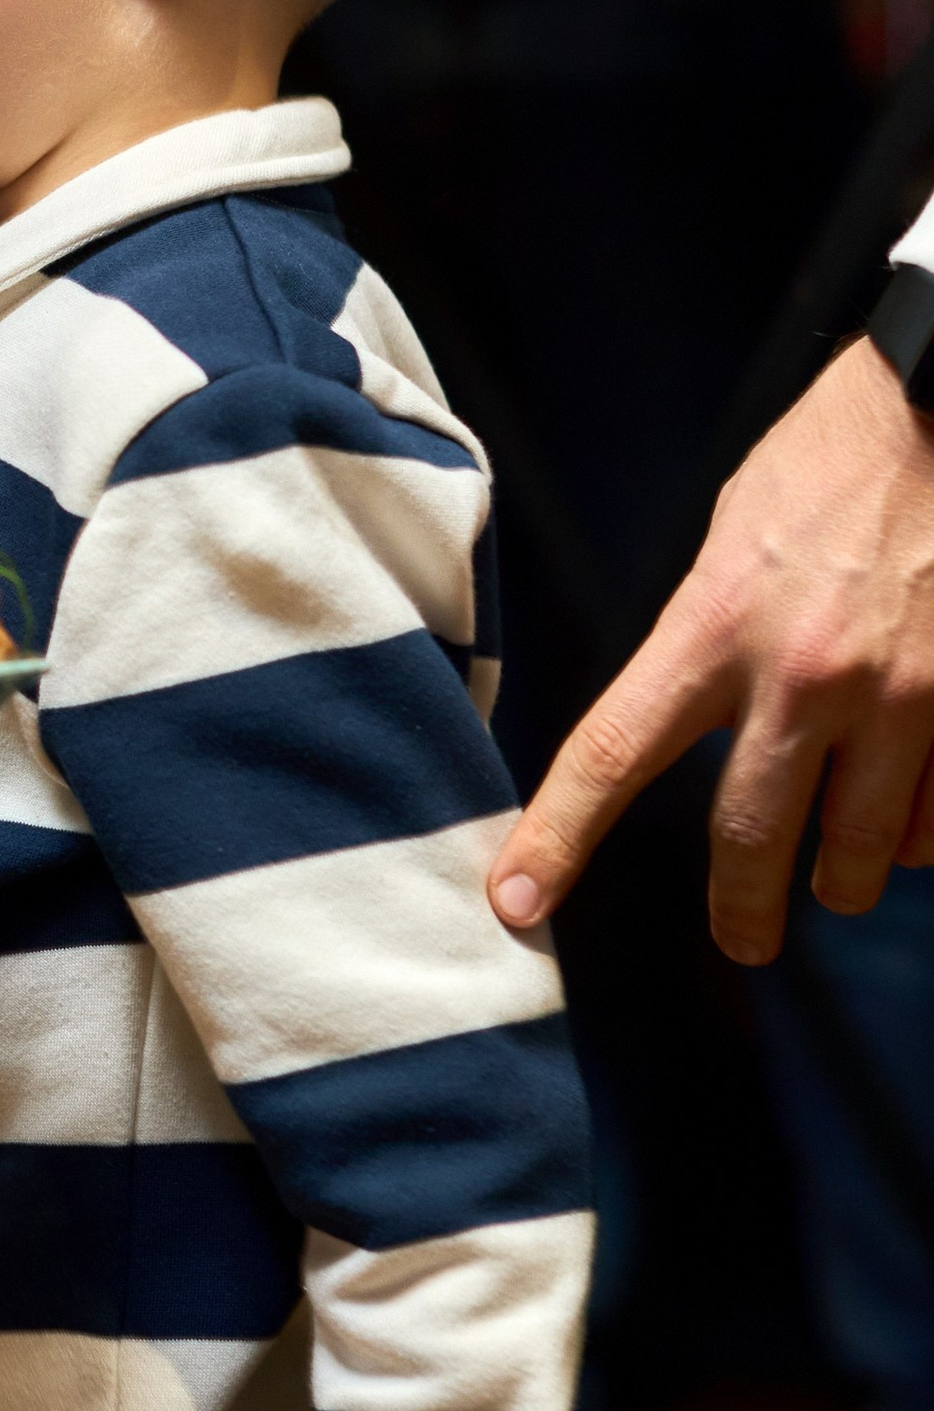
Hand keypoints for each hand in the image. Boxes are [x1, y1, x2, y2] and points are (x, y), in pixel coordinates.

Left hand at [489, 338, 933, 965]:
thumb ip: (702, 644)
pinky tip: (908, 820)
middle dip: (742, 912)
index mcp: (715, 627)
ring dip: (845, 880)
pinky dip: (921, 833)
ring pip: (865, 852)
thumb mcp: (726, 544)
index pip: (611, 754)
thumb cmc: (826, 467)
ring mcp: (903, 697)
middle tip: (741, 942)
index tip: (517, 903)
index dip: (557, 839)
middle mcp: (804, 675)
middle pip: (751, 841)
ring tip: (837, 881)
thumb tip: (680, 729)